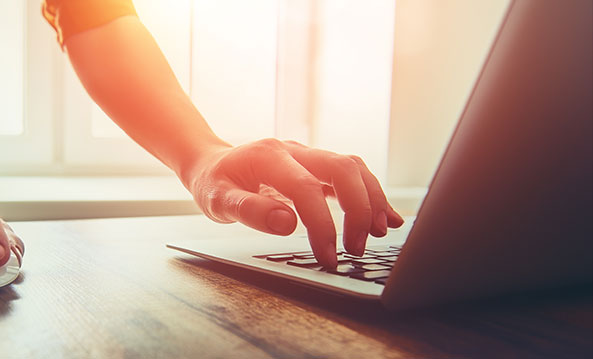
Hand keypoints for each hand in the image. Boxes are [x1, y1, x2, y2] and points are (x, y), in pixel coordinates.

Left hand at [185, 138, 402, 266]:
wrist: (212, 163)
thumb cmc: (214, 183)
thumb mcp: (217, 201)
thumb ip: (249, 211)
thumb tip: (287, 224)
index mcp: (269, 157)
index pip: (306, 188)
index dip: (322, 224)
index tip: (328, 255)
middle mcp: (294, 150)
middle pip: (342, 169)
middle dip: (357, 210)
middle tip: (355, 249)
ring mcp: (309, 155)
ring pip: (353, 168)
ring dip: (370, 201)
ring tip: (376, 235)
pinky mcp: (317, 166)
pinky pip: (352, 175)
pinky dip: (371, 195)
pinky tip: (385, 218)